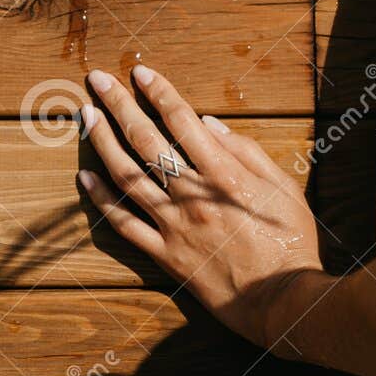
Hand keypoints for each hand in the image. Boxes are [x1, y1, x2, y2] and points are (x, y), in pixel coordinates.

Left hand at [78, 65, 324, 349]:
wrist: (282, 301)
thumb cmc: (291, 241)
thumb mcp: (284, 187)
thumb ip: (246, 151)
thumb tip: (208, 123)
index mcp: (223, 173)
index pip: (182, 120)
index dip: (159, 92)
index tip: (140, 73)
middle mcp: (191, 195)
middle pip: (146, 140)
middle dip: (120, 106)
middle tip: (98, 81)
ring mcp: (174, 225)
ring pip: (127, 177)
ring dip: (103, 143)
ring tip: (86, 117)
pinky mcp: (165, 255)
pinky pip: (125, 225)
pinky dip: (102, 200)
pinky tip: (84, 178)